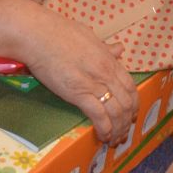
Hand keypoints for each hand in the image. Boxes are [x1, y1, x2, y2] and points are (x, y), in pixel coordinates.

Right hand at [17, 10, 138, 144]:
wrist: (39, 34)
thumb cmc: (59, 32)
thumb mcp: (89, 36)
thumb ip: (106, 47)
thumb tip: (119, 49)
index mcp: (109, 59)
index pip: (130, 86)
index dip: (134, 104)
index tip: (131, 115)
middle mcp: (106, 73)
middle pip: (126, 103)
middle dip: (127, 122)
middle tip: (123, 133)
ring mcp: (94, 83)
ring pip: (116, 112)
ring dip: (118, 129)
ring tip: (114, 140)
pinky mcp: (79, 93)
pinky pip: (99, 115)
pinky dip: (105, 129)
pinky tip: (103, 136)